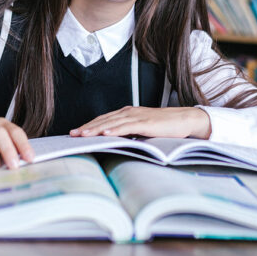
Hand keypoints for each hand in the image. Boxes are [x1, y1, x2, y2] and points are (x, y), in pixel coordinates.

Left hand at [69, 106, 211, 138]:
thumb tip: (114, 143)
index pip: (103, 120)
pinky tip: (105, 134)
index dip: (89, 125)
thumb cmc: (164, 127)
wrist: (184, 120)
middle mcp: (129, 112)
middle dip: (87, 127)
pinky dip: (115, 130)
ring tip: (83, 135)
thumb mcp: (142, 131)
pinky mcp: (146, 122)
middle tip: (72, 135)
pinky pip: (127, 126)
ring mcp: (137, 116)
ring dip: (96, 129)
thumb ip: (128, 133)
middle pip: (103, 120)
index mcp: (126, 113)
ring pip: (112, 122)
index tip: (76, 132)